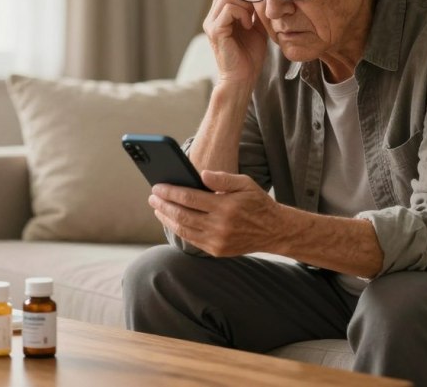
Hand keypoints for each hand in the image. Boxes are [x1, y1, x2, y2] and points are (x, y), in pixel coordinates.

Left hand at [149, 170, 285, 256]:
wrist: (274, 231)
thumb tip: (201, 174)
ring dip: (167, 218)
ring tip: (158, 208)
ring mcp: (217, 241)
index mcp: (225, 206)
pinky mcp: (217, 251)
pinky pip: (191, 240)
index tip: (157, 187)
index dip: (170, 192)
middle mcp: (220, 226)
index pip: (189, 197)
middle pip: (182, 214)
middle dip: (163, 205)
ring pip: (184, 229)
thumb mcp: (245, 183)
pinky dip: (178, 230)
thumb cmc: (257, 203)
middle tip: (152, 197)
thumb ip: (223, 178)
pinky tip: (172, 221)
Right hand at [203, 0, 267, 85]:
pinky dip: (242, 14)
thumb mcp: (256, 26)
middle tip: (255, 12)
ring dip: (244, 4)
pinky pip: (229, 9)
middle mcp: (212, 18)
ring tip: (251, 21)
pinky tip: (248, 26)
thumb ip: (255, 10)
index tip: (258, 2)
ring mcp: (211, 24)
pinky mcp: (215, 31)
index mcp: (219, 16)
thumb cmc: (249, 56)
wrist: (243, 77)